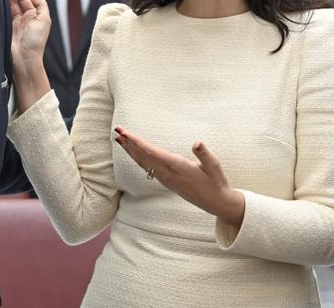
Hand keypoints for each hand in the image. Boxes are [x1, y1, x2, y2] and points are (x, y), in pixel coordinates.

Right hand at [0, 0, 50, 68]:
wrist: (24, 60)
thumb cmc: (35, 42)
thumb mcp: (44, 20)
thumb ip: (41, 4)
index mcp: (34, 15)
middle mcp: (24, 18)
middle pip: (15, 0)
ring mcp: (13, 23)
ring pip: (7, 5)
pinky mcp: (5, 28)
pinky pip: (1, 13)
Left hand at [114, 127, 244, 226]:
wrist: (216, 203)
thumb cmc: (216, 182)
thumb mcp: (214, 166)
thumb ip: (204, 154)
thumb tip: (197, 142)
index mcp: (176, 166)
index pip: (151, 152)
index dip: (136, 142)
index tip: (125, 133)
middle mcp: (167, 174)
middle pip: (143, 157)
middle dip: (129, 143)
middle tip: (117, 130)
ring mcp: (166, 179)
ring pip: (143, 163)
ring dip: (131, 151)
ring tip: (119, 140)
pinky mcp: (167, 182)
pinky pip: (148, 169)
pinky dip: (138, 159)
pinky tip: (134, 154)